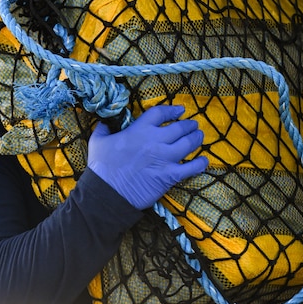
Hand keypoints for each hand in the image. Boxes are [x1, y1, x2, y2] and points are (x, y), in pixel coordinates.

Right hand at [87, 104, 207, 209]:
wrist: (108, 193)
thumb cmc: (102, 168)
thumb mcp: (98, 141)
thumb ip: (104, 128)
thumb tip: (104, 123)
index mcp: (139, 130)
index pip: (160, 113)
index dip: (172, 110)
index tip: (180, 110)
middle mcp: (156, 141)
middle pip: (179, 127)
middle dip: (189, 125)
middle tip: (193, 125)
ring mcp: (165, 158)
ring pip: (189, 144)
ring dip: (196, 138)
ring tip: (199, 136)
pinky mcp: (170, 176)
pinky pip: (192, 168)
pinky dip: (200, 163)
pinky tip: (203, 160)